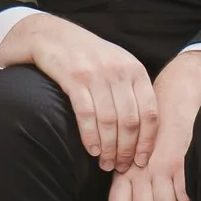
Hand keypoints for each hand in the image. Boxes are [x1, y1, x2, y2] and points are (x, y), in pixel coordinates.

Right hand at [0, 12, 158, 172]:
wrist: (50, 34)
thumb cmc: (86, 56)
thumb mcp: (117, 65)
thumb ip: (131, 90)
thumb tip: (144, 129)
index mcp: (136, 71)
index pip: (150, 113)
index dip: (147, 141)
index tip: (141, 161)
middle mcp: (120, 71)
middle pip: (131, 121)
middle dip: (126, 150)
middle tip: (119, 167)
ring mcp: (97, 74)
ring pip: (110, 121)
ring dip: (108, 148)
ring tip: (104, 163)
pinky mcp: (74, 77)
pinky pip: (87, 114)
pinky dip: (90, 136)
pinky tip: (90, 149)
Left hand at [107, 49, 200, 200]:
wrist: (176, 95)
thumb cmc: (159, 127)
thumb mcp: (137, 152)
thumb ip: (130, 180)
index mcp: (125, 171)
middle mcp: (138, 172)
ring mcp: (158, 168)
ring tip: (182, 195)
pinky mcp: (179, 162)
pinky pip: (185, 197)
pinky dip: (191, 196)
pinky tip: (191, 184)